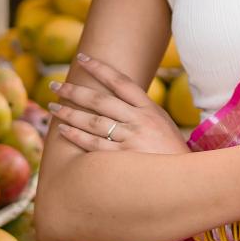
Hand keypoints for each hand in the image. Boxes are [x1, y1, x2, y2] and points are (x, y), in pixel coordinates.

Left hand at [48, 54, 190, 155]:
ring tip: (52, 107)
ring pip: (93, 121)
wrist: (187, 181)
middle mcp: (139, 121)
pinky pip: (94, 145)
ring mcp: (131, 140)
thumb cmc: (171, 153)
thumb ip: (141, 110)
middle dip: (74, 91)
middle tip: (54, 85)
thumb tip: (116, 97)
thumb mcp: (162, 124)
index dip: (100, 68)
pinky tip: (62, 130)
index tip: (82, 58)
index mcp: (150, 109)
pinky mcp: (123, 160)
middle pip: (100, 100)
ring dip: (69, 113)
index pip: (120, 82)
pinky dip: (76, 136)